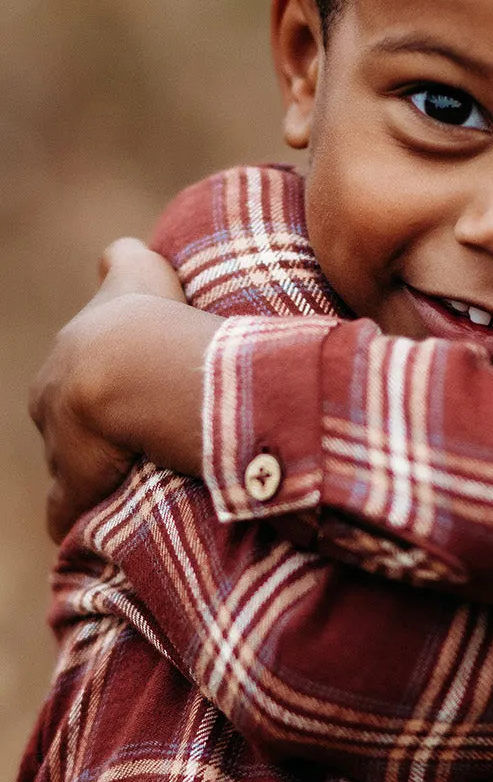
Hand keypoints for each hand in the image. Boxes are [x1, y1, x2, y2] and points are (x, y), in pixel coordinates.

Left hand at [29, 240, 189, 540]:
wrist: (135, 367)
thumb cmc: (149, 317)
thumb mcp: (140, 273)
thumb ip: (125, 261)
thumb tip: (117, 252)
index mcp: (71, 352)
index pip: (68, 373)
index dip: (90, 382)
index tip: (111, 388)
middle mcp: (54, 393)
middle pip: (62, 420)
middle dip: (88, 432)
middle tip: (136, 438)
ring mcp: (61, 443)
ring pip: (67, 466)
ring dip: (93, 476)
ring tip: (131, 483)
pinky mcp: (74, 484)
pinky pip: (69, 511)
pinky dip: (79, 519)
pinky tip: (95, 528)